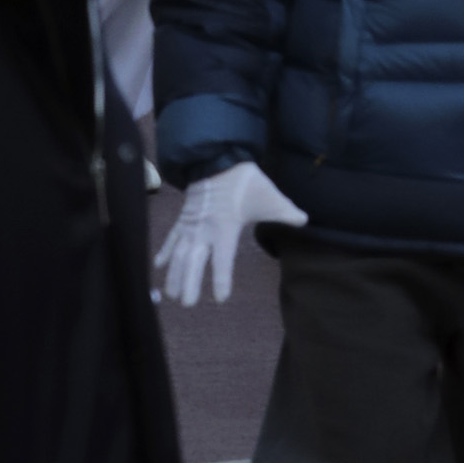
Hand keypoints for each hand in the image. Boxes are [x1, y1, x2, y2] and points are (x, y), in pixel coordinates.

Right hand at [154, 163, 307, 305]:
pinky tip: (158, 266)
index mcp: (224, 229)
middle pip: (193, 262)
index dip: (221, 279)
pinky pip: (171, 238)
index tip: (220, 298)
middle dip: (188, 283)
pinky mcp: (182, 219)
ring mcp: (190, 226)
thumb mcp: (268, 196)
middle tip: (186, 304)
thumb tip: (305, 220)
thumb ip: (285, 211)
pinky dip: (164, 252)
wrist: (216, 158)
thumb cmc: (243, 180)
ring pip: (178, 254)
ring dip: (174, 274)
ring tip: (170, 295)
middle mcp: (203, 231)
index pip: (222, 260)